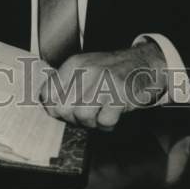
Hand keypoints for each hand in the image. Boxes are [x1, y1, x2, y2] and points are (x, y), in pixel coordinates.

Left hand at [38, 42, 167, 130]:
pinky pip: (105, 121)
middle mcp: (86, 71)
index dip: (53, 109)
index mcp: (74, 64)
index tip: (63, 112)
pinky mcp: (120, 95)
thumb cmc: (110, 71)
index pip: (48, 93)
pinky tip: (111, 115)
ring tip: (99, 114)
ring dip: (91, 122)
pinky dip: (107, 124)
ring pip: (82, 116)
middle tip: (84, 116)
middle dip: (72, 118)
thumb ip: (66, 84)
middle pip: (63, 108)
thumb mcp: (84, 68)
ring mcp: (104, 82)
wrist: (142, 64)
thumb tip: (49, 106)